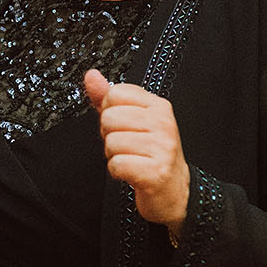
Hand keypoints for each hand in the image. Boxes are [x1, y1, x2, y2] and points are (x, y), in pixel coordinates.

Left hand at [84, 69, 189, 232]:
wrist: (175, 190)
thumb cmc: (150, 152)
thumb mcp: (132, 120)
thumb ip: (108, 98)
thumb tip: (91, 75)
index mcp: (158, 105)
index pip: (114, 93)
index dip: (110, 111)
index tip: (124, 125)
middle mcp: (163, 123)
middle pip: (109, 117)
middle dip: (110, 135)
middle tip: (128, 146)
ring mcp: (162, 147)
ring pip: (111, 142)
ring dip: (114, 155)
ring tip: (132, 158)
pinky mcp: (156, 172)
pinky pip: (116, 164)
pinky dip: (118, 171)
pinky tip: (132, 172)